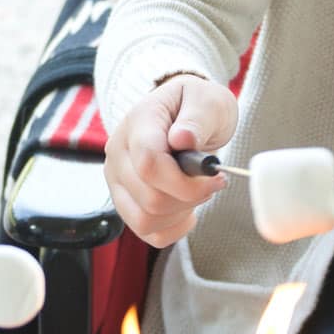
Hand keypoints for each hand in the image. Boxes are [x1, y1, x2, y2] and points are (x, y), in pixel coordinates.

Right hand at [104, 75, 238, 247]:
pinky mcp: (125, 203)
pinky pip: (147, 233)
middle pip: (149, 198)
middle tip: (211, 182)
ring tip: (196, 191)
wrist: (183, 114)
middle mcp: (118, 155)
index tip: (216, 177)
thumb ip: (197, 118)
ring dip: (181, 213)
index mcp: (136, 124)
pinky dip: (173, 228)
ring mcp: (117, 182)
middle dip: (190, 197)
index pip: (149, 164)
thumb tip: (183, 139)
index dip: (184, 181)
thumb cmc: (195, 105)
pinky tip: (187, 209)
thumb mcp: (207, 100)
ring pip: (145, 220)